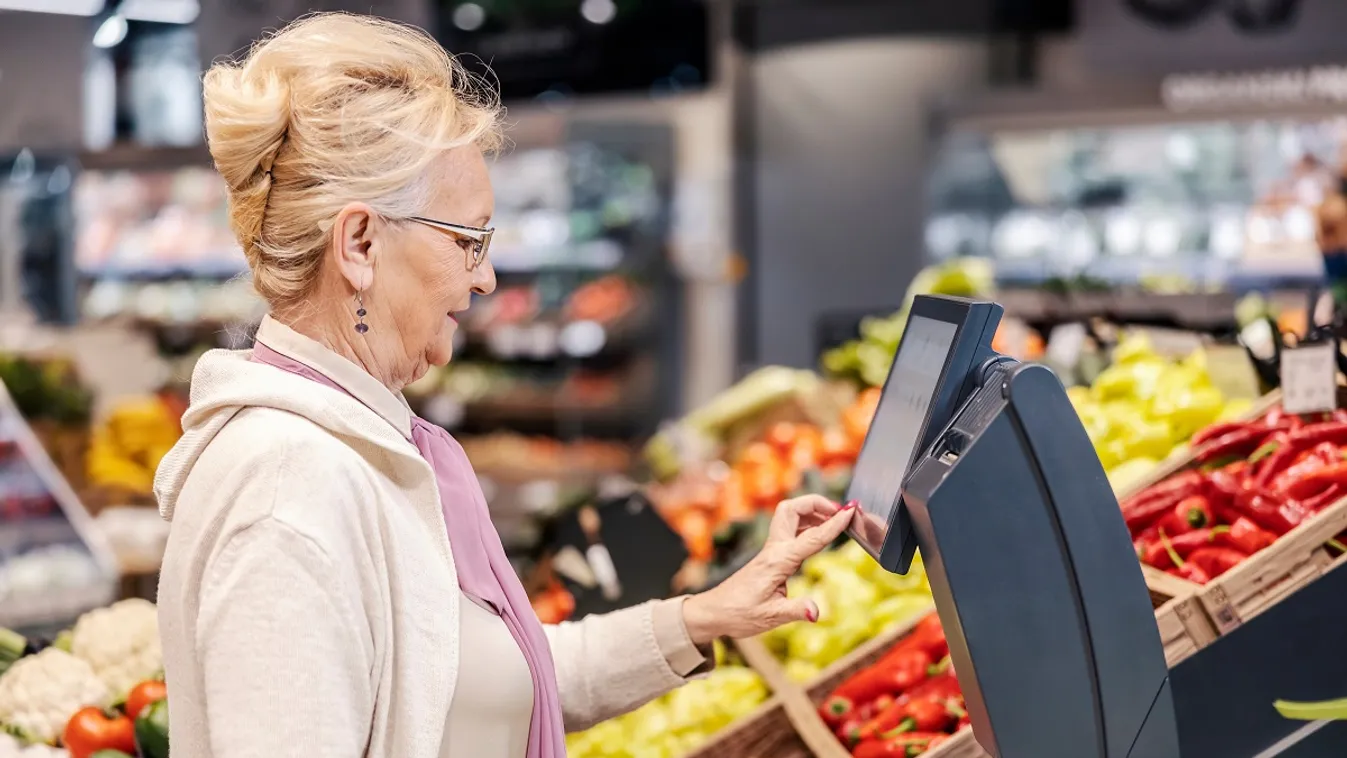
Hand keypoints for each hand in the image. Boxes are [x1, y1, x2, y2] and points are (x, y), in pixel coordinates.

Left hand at [681, 495, 856, 643]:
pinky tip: (817, 534)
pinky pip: (790, 530)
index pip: (812, 537)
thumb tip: (816, 612)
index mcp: (778, 561)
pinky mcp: (770, 555)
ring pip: (789, 515)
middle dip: (816, 503)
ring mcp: (771, 550)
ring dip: (811, 511)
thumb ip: (795, 611)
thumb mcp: (770, 617)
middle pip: (792, 509)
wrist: (715, 612)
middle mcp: (774, 550)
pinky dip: (806, 525)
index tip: (851, 512)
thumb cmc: (739, 614)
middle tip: (839, 511)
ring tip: (834, 520)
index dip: (834, 524)